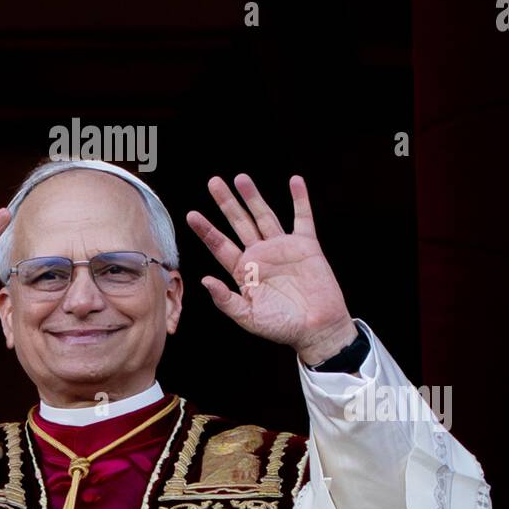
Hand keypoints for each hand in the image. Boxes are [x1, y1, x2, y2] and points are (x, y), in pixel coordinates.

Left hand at [185, 174, 356, 363]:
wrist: (317, 329)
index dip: (206, 230)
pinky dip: (300, 200)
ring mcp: (283, 248)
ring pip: (265, 216)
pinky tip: (295, 182)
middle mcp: (261, 255)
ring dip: (253, 197)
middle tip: (213, 182)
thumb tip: (205, 280)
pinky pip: (303, 218)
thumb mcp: (248, 318)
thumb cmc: (282, 327)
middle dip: (226, 203)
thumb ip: (226, 300)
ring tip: (241, 178)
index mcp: (244, 271)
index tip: (191, 215)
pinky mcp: (307, 246)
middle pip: (239, 223)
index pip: (220, 245)